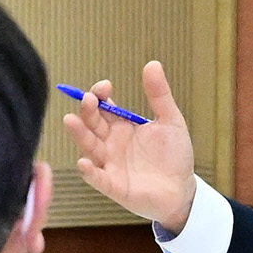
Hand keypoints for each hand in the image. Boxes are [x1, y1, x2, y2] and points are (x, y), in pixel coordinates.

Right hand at [67, 62, 201, 233]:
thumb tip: (152, 63)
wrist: (182, 190)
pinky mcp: (114, 186)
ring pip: (90, 147)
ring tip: (70, 120)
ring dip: (80, 135)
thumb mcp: (170, 121)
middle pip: (92, 124)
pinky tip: (83, 163)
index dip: (100, 95)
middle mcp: (110, 144)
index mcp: (122, 126)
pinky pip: (98, 179)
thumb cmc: (174, 156)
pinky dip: (89, 172)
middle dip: (88, 111)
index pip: (103, 107)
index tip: (105, 87)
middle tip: (88, 100)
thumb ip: (159, 95)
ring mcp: (110, 165)